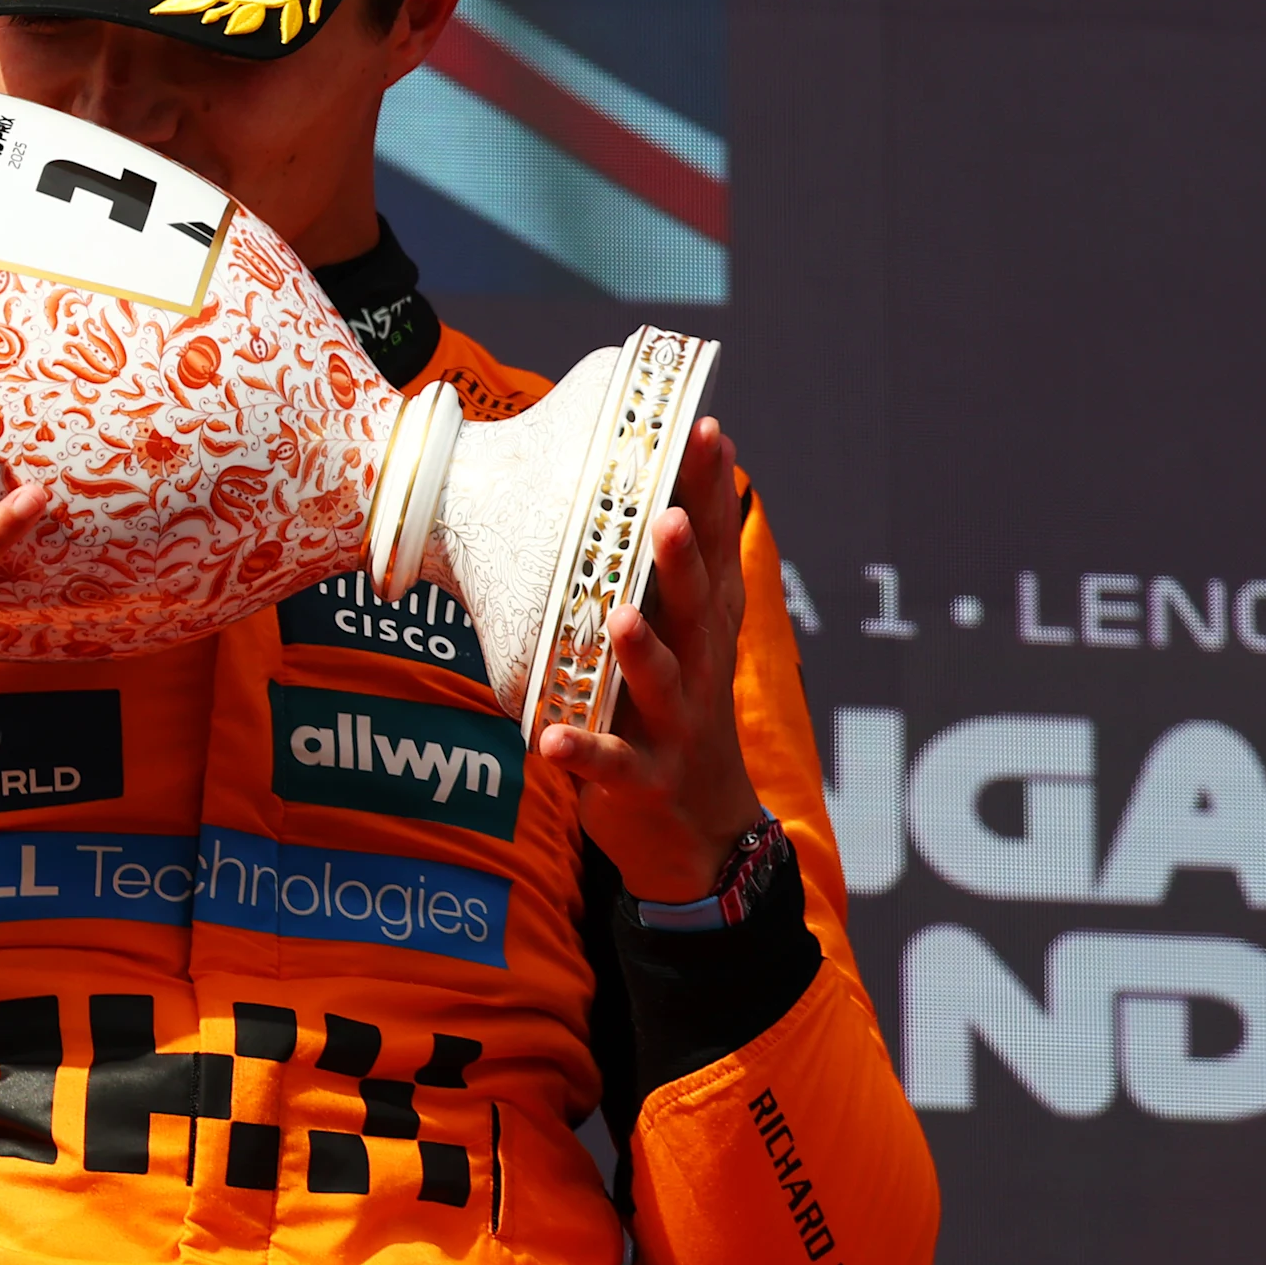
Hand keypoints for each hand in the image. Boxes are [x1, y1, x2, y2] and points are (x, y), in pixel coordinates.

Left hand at [534, 417, 766, 901]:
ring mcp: (675, 729)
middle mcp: (700, 672)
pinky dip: (582, 752)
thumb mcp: (686, 643)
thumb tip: (651, 486)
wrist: (699, 831)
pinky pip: (610, 766)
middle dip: (682, 563)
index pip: (715, 553)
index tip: (708, 432)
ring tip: (619, 617)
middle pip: (694, 610)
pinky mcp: (643, 781)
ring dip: (641, 652)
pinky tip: (550, 740)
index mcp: (705, 631)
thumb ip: (667, 577)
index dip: (713, 496)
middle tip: (666, 515)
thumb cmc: (678, 714)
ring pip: (659, 685)